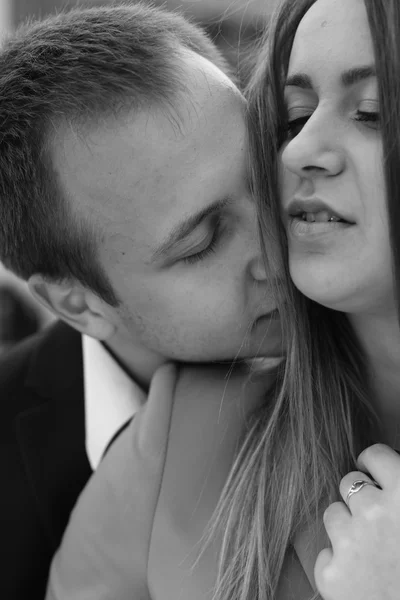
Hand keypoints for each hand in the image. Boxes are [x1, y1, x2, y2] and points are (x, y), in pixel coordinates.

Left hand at [315, 443, 399, 599]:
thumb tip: (388, 473)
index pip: (374, 455)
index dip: (375, 465)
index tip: (376, 475)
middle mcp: (374, 512)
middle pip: (349, 482)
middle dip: (361, 498)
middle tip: (378, 522)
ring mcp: (349, 543)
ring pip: (332, 514)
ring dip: (346, 527)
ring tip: (370, 550)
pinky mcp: (332, 576)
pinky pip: (325, 554)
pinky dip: (339, 564)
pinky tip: (361, 578)